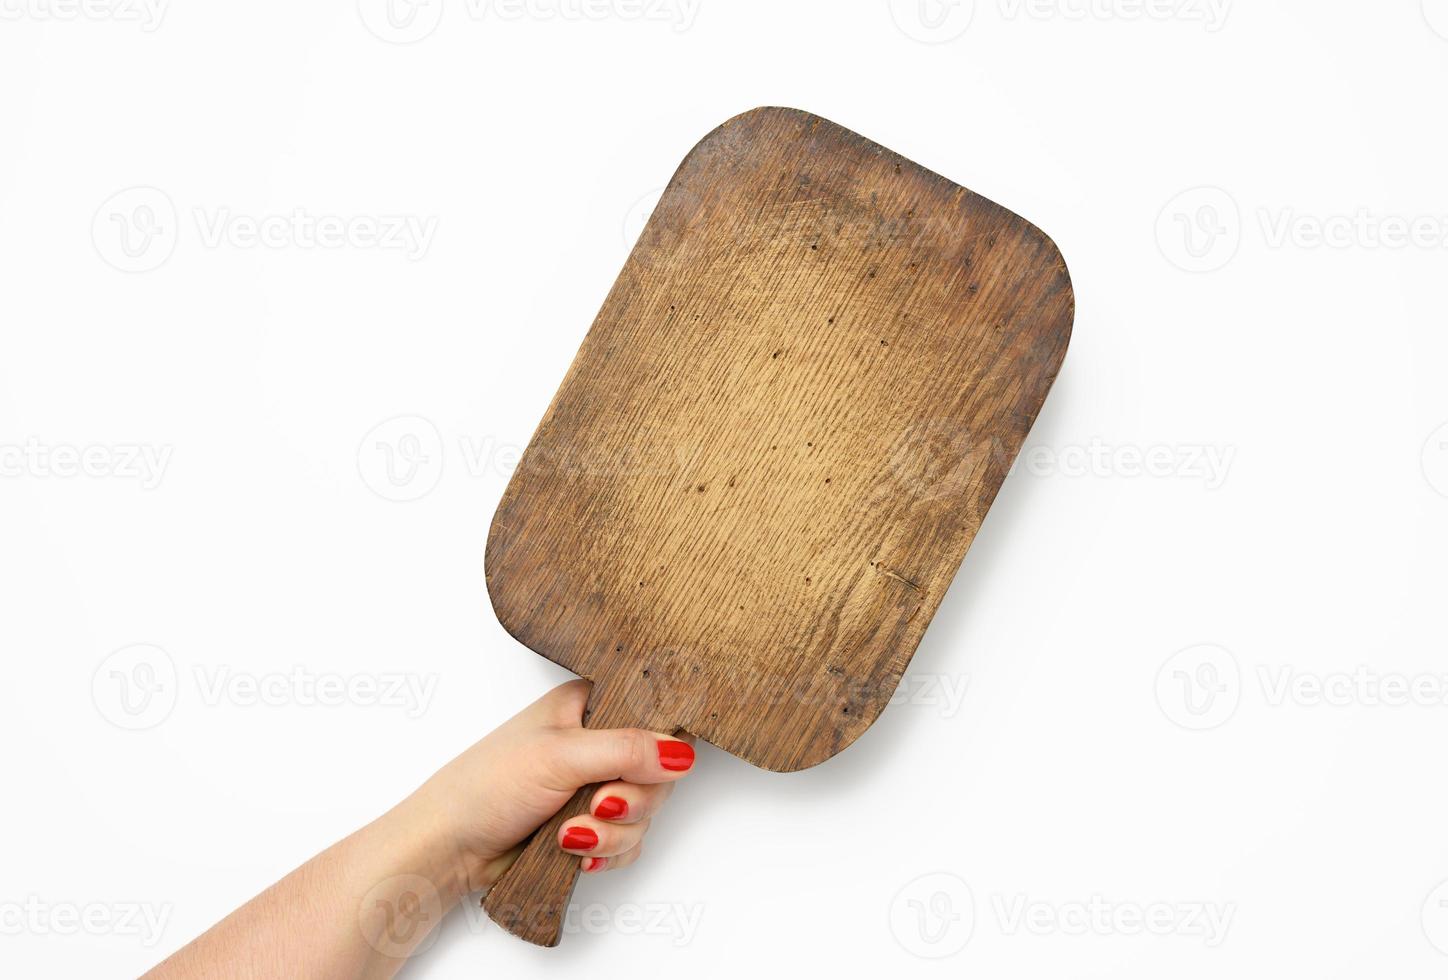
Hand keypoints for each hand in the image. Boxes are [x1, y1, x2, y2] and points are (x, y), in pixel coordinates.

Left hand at [413, 679, 695, 893]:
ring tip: (571, 835)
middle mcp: (596, 743)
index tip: (646, 765)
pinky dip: (607, 851)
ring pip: (645, 812)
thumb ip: (626, 750)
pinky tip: (576, 853)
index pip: (653, 713)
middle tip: (598, 804)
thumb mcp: (560, 756)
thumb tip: (682, 754)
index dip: (660, 743)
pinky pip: (629, 842)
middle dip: (632, 799)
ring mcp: (593, 786)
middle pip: (658, 770)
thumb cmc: (485, 785)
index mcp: (589, 705)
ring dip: (614, 832)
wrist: (449, 847)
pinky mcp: (589, 827)